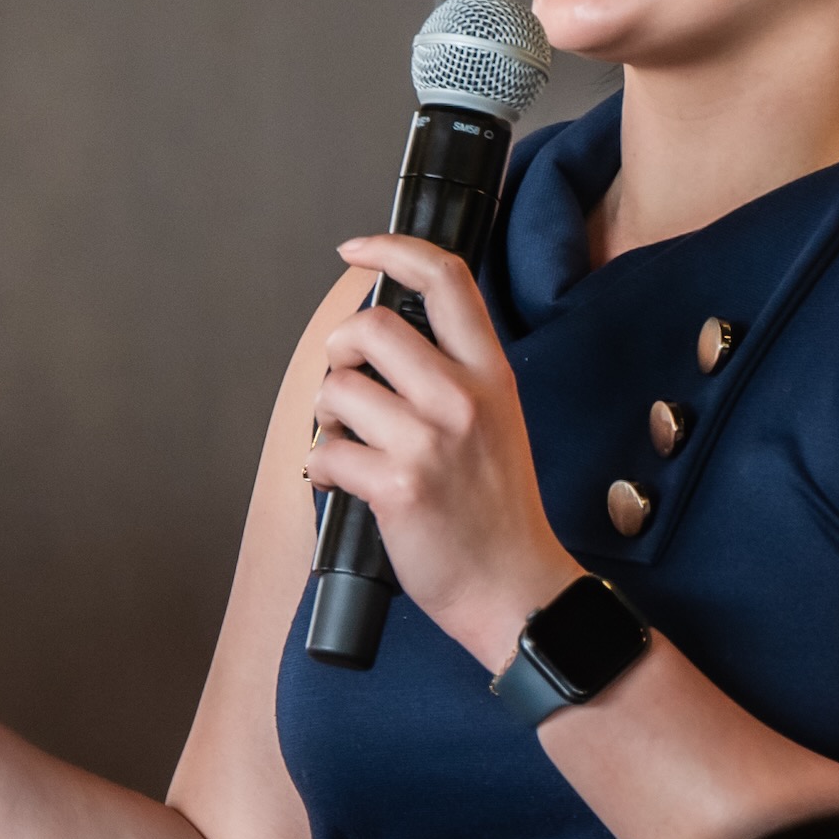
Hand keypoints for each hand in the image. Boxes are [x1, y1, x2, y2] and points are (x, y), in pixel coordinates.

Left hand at [307, 235, 575, 666]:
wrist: (516, 589)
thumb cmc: (500, 512)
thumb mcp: (499, 421)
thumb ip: (453, 375)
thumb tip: (381, 339)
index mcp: (491, 374)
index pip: (447, 279)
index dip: (393, 249)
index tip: (358, 250)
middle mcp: (463, 397)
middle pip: (371, 328)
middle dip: (339, 351)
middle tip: (345, 381)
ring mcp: (431, 441)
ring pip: (338, 390)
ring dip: (327, 415)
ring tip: (347, 441)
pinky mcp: (399, 486)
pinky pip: (328, 453)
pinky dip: (322, 467)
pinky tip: (341, 481)